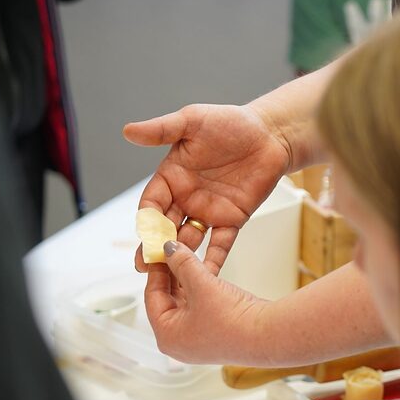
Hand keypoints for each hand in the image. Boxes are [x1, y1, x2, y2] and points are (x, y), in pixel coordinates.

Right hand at [123, 104, 290, 274]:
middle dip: (155, 248)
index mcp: (172, 176)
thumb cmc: (231, 122)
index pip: (152, 203)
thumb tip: (128, 131)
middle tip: (145, 266)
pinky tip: (206, 278)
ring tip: (169, 277)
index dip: (147, 219)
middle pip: (165, 228)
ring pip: (188, 240)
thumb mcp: (193, 121)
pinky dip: (213, 261)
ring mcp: (208, 211)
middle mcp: (186, 197)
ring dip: (178, 259)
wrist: (270, 133)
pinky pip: (220, 244)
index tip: (144, 234)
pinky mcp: (232, 220)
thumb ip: (162, 130)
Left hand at [145, 241, 267, 363]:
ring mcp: (197, 339)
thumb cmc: (232, 321)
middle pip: (168, 299)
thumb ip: (182, 263)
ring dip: (187, 279)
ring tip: (188, 256)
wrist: (268, 336)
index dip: (156, 269)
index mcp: (167, 336)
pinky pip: (200, 306)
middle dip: (171, 273)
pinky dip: (200, 289)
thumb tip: (169, 249)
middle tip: (172, 250)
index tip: (158, 250)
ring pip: (185, 302)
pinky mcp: (215, 333)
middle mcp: (179, 341)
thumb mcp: (201, 284)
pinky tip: (204, 271)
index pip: (152, 296)